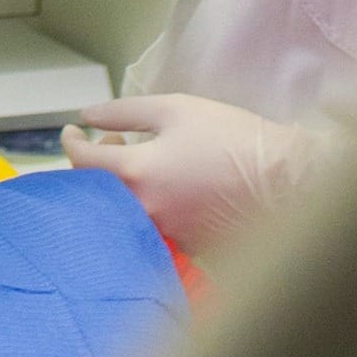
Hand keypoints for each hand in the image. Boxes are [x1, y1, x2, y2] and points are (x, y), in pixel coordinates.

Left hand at [60, 94, 333, 254]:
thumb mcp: (176, 109)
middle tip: (113, 140)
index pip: (82, 162)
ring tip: (141, 159)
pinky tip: (161, 186)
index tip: (71, 131)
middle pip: (95, 191)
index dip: (70, 143)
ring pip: (120, 210)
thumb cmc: (231, 138)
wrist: (287, 183)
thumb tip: (88, 116)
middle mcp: (143, 211)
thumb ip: (124, 112)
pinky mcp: (183, 247)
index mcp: (136, 174)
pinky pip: (146, 225)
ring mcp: (163, 234)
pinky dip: (142, 203)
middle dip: (94, 163)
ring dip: (119, 183)